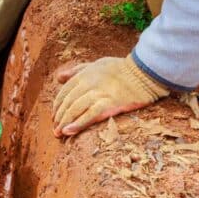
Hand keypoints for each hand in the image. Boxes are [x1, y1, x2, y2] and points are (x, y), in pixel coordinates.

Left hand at [53, 54, 167, 136]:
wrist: (144, 73)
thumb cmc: (121, 69)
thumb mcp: (96, 64)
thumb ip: (77, 70)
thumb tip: (59, 77)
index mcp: (85, 74)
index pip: (65, 91)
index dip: (57, 105)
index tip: (55, 116)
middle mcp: (89, 83)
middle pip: (68, 102)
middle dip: (59, 116)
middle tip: (55, 129)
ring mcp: (99, 94)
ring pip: (75, 109)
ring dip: (64, 122)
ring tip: (59, 133)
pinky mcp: (110, 104)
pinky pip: (90, 115)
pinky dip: (78, 124)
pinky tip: (69, 131)